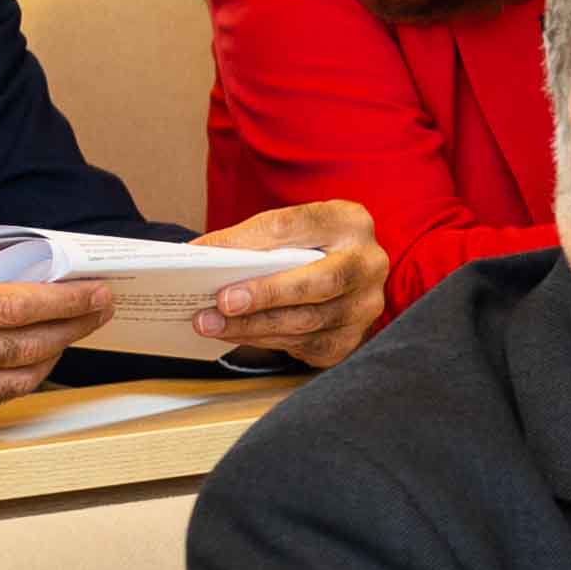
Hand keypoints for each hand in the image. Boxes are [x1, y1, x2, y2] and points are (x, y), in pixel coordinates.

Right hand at [0, 144, 113, 436]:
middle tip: (99, 312)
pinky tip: (17, 366)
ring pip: (6, 385)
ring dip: (44, 361)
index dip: (64, 302)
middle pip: (20, 349)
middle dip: (70, 329)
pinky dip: (2, 390)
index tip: (98, 293)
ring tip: (65, 336)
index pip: (12, 308)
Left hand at [192, 199, 390, 370]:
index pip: (299, 226)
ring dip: (253, 325)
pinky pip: (304, 346)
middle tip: (220, 302)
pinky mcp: (351, 340)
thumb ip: (253, 237)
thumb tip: (201, 253)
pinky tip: (236, 333)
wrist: (343, 274)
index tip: (212, 254)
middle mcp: (368, 265)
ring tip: (212, 323)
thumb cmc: (310, 247)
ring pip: (307, 322)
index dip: (253, 241)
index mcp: (350, 223)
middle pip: (318, 283)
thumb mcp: (290, 229)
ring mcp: (364, 307)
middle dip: (265, 295)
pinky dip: (265, 340)